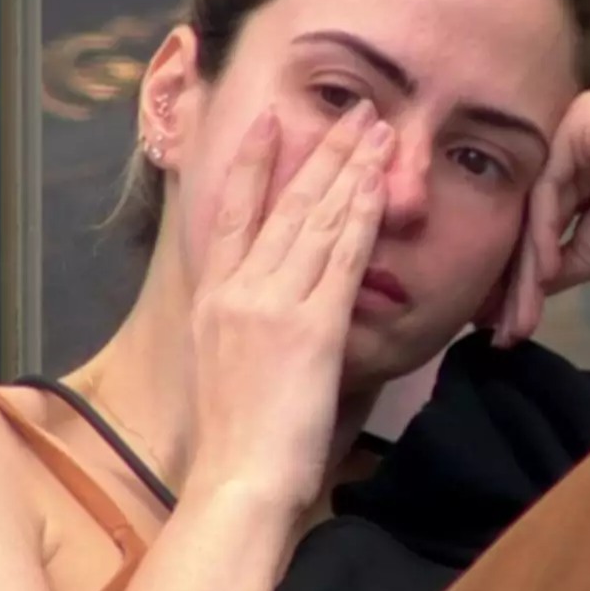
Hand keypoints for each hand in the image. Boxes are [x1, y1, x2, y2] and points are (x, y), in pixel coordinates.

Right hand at [186, 101, 394, 510]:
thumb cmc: (235, 435)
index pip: (230, 212)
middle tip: (351, 111)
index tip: (267, 121)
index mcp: (211, 296)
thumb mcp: (221, 361)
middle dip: (321, 151)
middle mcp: (238, 289)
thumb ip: (242, 316)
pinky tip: (378, 184)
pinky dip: (361, 215)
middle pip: (284, 204)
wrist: (238, 479)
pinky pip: (342, 257)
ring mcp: (273, 304)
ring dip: (350, 169)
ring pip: (316, 220)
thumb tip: (265, 290)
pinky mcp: (312, 327)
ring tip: (376, 128)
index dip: (251, 162)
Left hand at [493, 92, 589, 345]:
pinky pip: (548, 185)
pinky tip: (550, 269)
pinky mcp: (585, 118)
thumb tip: (500, 304)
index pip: (529, 216)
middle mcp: (566, 131)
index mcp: (567, 156)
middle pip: (526, 210)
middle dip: (517, 276)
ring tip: (525, 312)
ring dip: (528, 264)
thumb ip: (546, 265)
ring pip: (532, 204)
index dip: (517, 273)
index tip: (502, 325)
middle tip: (506, 328)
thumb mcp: (587, 251)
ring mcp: (574, 120)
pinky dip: (544, 232)